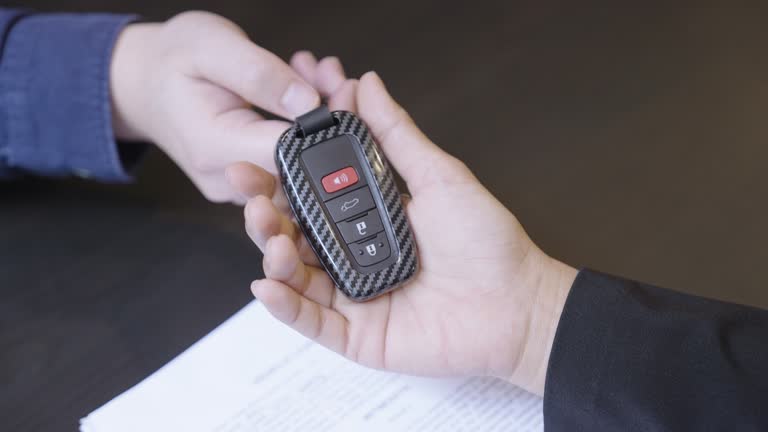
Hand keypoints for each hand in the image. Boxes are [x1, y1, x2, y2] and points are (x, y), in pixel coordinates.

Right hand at [109, 11, 350, 202]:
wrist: (144, 83)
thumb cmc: (173, 61)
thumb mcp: (212, 47)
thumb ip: (261, 75)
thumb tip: (309, 102)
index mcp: (215, 147)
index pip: (288, 155)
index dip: (324, 128)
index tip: (341, 92)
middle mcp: (227, 177)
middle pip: (301, 166)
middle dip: (330, 121)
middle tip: (334, 77)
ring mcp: (238, 185)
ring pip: (301, 165)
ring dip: (320, 121)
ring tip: (316, 74)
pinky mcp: (248, 181)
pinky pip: (290, 162)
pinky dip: (305, 128)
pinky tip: (305, 91)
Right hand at [232, 72, 577, 395]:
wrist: (520, 304)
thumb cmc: (488, 243)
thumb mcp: (439, 176)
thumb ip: (395, 135)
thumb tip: (367, 84)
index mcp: (368, 218)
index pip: (311, 197)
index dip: (279, 180)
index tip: (254, 159)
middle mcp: (354, 256)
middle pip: (294, 236)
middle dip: (265, 215)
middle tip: (252, 197)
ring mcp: (354, 296)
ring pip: (296, 278)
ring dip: (272, 255)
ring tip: (270, 235)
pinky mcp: (358, 335)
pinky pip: (312, 322)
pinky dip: (285, 307)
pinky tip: (267, 285)